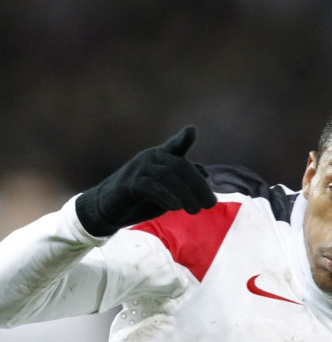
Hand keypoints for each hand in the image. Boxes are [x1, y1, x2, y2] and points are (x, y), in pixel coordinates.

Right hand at [75, 126, 215, 236]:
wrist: (109, 208)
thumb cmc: (143, 195)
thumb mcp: (168, 187)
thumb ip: (185, 178)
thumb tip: (205, 172)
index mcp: (161, 156)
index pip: (175, 145)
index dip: (183, 138)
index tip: (191, 130)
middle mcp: (151, 158)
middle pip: (180, 166)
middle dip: (198, 185)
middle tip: (210, 204)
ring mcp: (139, 169)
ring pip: (168, 176)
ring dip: (186, 195)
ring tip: (196, 210)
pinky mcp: (129, 184)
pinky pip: (151, 187)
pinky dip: (166, 196)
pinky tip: (176, 207)